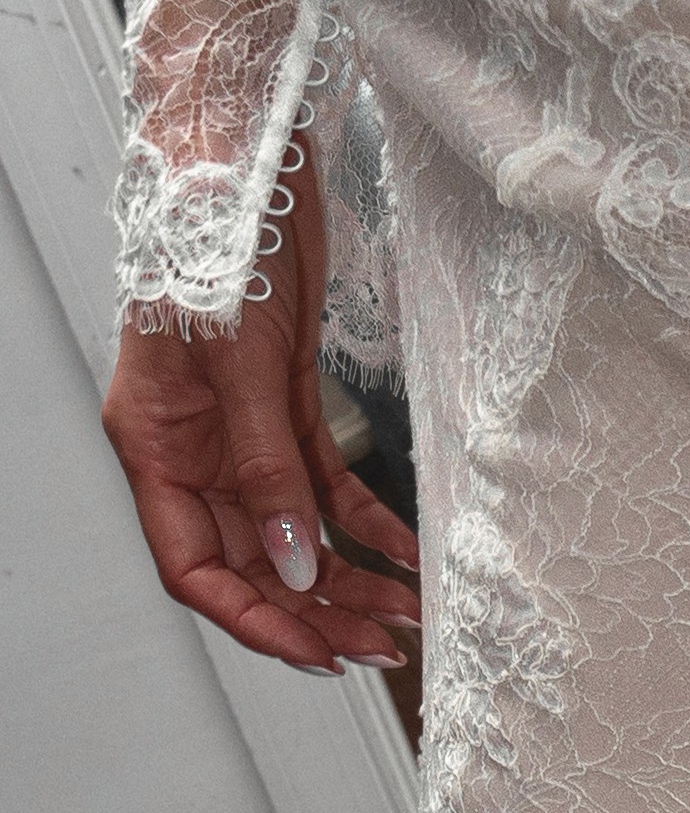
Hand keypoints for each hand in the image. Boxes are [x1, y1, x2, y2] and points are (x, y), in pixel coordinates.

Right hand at [102, 213, 418, 682]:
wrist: (244, 157)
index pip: (195, 569)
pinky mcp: (287, 407)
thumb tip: (296, 564)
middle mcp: (196, 450)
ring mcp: (241, 433)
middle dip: (316, 612)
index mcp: (157, 446)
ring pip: (296, 537)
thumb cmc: (214, 239)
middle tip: (379, 648)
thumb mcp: (238, 363)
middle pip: (253, 564)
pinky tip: (409, 556)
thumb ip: (265, 469)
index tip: (316, 654)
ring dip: (349, 580)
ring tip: (405, 616)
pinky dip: (369, 526)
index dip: (254, 620)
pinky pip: (329, 488)